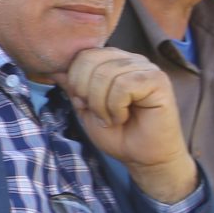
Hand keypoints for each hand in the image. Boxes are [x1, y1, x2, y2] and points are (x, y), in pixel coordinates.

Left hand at [61, 48, 194, 204]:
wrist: (141, 157)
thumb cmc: (116, 133)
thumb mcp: (85, 107)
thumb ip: (73, 87)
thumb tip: (55, 70)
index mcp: (114, 61)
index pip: (83, 55)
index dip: (75, 82)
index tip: (84, 104)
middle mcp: (131, 59)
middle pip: (91, 61)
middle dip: (86, 94)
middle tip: (99, 114)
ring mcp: (146, 68)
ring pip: (106, 74)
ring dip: (101, 105)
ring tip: (113, 118)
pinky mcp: (158, 80)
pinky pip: (124, 85)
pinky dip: (116, 107)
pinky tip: (124, 117)